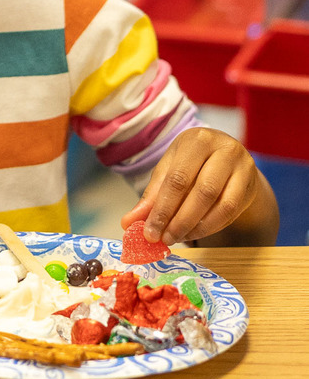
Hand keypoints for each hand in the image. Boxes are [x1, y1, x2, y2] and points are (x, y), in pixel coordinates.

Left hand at [120, 127, 270, 246]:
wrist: (228, 159)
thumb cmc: (193, 163)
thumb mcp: (169, 171)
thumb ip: (151, 196)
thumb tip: (129, 223)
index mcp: (196, 139)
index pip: (177, 178)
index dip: (162, 209)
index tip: (149, 232)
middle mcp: (223, 148)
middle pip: (200, 191)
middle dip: (178, 220)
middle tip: (163, 239)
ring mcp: (242, 166)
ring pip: (218, 203)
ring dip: (195, 226)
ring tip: (177, 238)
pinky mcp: (251, 184)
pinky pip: (231, 211)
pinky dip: (210, 226)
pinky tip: (195, 233)